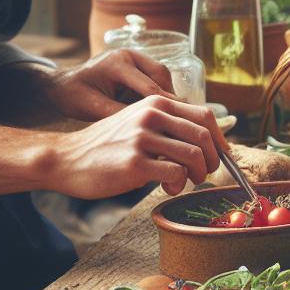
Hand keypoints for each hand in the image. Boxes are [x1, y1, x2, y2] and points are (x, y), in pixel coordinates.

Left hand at [39, 50, 176, 121]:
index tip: (177, 120)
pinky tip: (159, 107)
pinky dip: (160, 90)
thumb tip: (148, 126)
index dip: (164, 103)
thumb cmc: (73, 96)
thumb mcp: (92, 108)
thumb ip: (120, 114)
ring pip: (161, 73)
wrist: (61, 85)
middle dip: (169, 95)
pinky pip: (155, 75)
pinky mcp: (135, 62)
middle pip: (161, 74)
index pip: (148, 85)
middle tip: (177, 117)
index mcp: (116, 63)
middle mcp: (127, 54)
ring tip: (169, 113)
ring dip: (166, 92)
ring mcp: (132, 56)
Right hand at [48, 95, 224, 197]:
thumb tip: (206, 140)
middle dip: (214, 159)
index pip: (205, 115)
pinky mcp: (135, 162)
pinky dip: (179, 183)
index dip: (220, 138)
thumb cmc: (107, 145)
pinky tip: (168, 187)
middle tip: (205, 173)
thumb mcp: (138, 122)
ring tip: (186, 181)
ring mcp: (143, 138)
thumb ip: (168, 125)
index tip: (221, 155)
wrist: (67, 158)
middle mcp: (152, 115)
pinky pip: (175, 173)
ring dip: (198, 173)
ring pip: (194, 155)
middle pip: (204, 136)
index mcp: (156, 102)